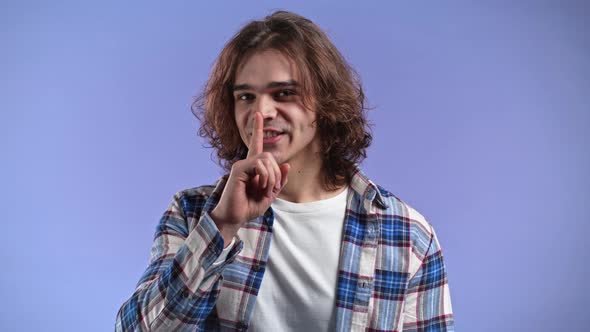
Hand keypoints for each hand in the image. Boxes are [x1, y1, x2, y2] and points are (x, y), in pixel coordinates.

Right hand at [211, 112, 289, 245]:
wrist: (234, 218)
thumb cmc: (249, 207)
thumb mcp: (270, 195)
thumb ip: (279, 181)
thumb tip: (287, 165)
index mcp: (254, 168)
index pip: (256, 145)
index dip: (258, 129)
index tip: (258, 114)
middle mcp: (246, 163)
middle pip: (270, 156)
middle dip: (277, 173)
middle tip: (272, 189)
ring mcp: (241, 165)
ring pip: (266, 159)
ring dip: (272, 176)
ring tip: (265, 190)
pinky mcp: (238, 169)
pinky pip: (258, 164)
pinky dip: (265, 176)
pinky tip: (259, 186)